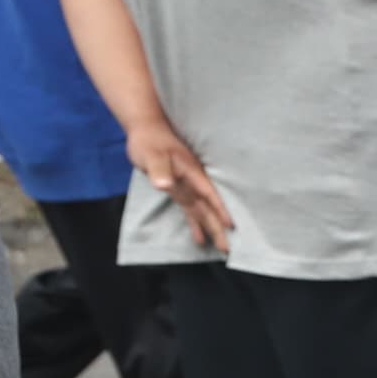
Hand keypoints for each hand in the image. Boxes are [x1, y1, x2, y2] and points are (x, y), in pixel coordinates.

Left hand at [129, 117, 234, 249]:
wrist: (146, 128)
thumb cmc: (149, 141)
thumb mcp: (152, 155)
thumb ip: (159, 170)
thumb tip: (165, 185)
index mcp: (191, 173)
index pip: (208, 195)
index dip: (219, 209)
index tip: (231, 226)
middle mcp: (192, 181)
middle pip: (207, 207)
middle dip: (218, 227)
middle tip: (227, 248)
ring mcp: (186, 184)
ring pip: (201, 210)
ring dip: (209, 227)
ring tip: (218, 247)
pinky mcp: (177, 187)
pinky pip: (189, 208)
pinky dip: (195, 222)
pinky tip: (198, 235)